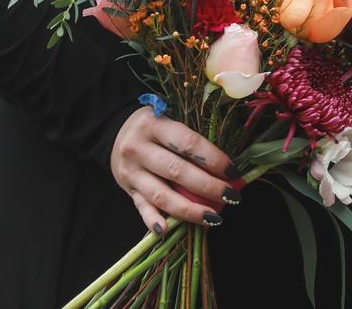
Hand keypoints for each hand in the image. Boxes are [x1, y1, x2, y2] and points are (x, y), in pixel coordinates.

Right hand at [110, 104, 236, 234]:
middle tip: (231, 196)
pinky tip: (166, 230)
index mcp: (154, 126)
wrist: (117, 134)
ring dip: (188, 209)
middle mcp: (139, 149)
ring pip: (160, 195)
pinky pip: (141, 207)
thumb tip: (228, 168)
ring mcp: (131, 172)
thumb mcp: (170, 121)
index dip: (213, 159)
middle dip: (207, 187)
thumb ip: (192, 140)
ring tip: (213, 218)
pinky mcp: (127, 190)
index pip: (188, 144)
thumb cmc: (156, 127)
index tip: (234, 172)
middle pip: (177, 171)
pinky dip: (153, 220)